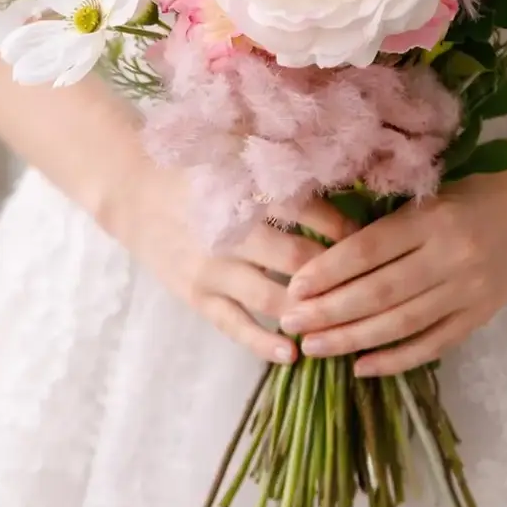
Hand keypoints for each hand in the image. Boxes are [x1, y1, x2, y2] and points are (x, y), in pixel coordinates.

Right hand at [112, 159, 358, 364]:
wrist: (134, 191)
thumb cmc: (200, 169)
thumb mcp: (237, 151)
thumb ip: (282, 163)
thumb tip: (343, 169)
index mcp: (246, 191)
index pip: (308, 211)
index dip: (344, 227)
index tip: (372, 237)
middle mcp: (231, 232)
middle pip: (296, 257)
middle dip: (336, 273)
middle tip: (369, 282)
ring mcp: (213, 269)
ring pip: (271, 296)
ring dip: (308, 311)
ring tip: (344, 322)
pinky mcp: (197, 296)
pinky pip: (234, 325)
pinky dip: (262, 342)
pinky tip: (292, 355)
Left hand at [280, 158, 506, 375]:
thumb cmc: (481, 182)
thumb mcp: (434, 187)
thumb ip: (391, 219)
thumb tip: (327, 251)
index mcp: (434, 217)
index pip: (368, 250)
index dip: (327, 271)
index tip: (294, 286)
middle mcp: (453, 257)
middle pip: (379, 293)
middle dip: (329, 312)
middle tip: (290, 323)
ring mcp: (471, 290)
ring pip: (402, 324)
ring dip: (353, 339)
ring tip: (313, 348)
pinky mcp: (484, 313)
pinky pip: (435, 343)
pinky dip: (398, 358)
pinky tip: (363, 366)